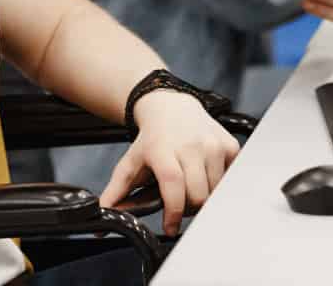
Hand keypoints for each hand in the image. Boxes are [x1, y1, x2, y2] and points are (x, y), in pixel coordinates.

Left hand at [99, 91, 240, 236]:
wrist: (171, 106)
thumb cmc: (151, 139)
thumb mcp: (130, 162)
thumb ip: (115, 191)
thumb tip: (103, 214)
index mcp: (164, 150)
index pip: (173, 186)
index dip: (173, 212)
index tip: (170, 227)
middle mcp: (191, 145)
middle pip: (197, 196)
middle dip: (188, 209)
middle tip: (179, 205)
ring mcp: (212, 144)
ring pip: (215, 191)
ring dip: (204, 198)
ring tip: (190, 189)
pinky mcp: (229, 144)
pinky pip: (229, 179)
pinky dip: (219, 185)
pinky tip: (205, 176)